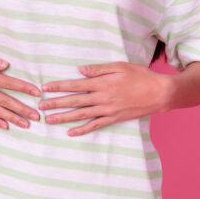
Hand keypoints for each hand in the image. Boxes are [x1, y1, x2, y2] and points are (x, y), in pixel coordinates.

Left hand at [39, 62, 174, 136]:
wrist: (159, 93)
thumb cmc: (141, 76)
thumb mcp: (120, 66)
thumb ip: (99, 69)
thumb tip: (80, 70)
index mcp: (102, 83)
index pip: (75, 85)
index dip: (59, 86)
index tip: (45, 88)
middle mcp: (102, 98)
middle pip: (74, 101)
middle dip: (55, 103)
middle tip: (40, 107)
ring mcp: (108, 110)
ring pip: (81, 115)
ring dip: (64, 117)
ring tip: (49, 120)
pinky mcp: (114, 118)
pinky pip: (95, 125)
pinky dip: (82, 129)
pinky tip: (71, 132)